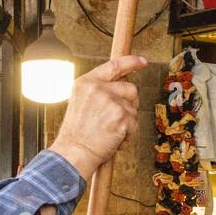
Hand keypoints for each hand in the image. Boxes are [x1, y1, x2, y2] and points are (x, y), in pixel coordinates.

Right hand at [50, 56, 146, 181]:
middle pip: (130, 88)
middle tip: (117, 118)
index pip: (113, 66)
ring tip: (109, 131)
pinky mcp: (121, 117)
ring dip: (127, 121)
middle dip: (130, 103)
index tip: (142, 61)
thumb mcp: (80, 102)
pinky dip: (128, 135)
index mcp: (86, 83)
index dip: (131, 62)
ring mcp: (111, 102)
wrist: (73, 153)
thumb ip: (98, 91)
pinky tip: (113, 140)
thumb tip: (122, 86)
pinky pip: (134, 125)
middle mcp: (98, 89)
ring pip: (133, 109)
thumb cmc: (76, 133)